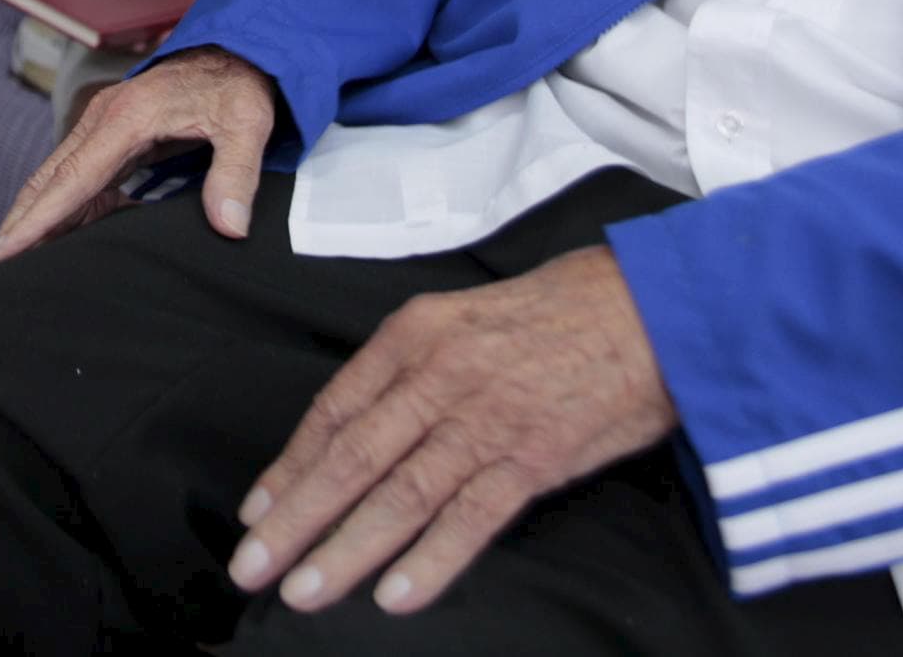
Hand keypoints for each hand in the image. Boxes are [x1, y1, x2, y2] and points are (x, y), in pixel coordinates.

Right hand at [0, 44, 276, 263]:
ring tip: (8, 258)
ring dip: (34, 215)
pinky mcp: (115, 134)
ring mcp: (105, 126)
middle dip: (18, 223)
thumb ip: (236, 173)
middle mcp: (104, 120)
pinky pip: (79, 174)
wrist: (238, 46)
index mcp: (127, 119)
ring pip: (57, 177)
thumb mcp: (248, 123)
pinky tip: (56, 234)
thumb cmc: (239, 84)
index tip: (3, 251)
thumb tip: (228, 227)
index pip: (72, 179)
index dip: (37, 219)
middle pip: (49, 179)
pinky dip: (61, 204)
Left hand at [228, 247, 676, 616]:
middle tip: (251, 565)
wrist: (652, 306)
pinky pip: (471, 517)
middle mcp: (438, 375)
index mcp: (414, 334)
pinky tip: (395, 596)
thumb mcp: (466, 316)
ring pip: (399, 494)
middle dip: (295, 519)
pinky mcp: (534, 456)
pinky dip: (430, 561)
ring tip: (304, 591)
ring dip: (346, 550)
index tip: (258, 508)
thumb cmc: (560, 310)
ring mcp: (485, 418)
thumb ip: (416, 368)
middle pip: (351, 458)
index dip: (291, 466)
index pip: (333, 410)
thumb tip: (366, 427)